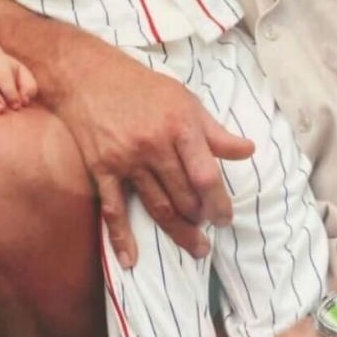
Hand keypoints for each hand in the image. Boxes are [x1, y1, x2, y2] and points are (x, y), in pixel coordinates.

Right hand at [51, 44, 254, 265]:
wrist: (87, 76)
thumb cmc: (143, 87)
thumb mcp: (185, 101)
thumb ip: (216, 132)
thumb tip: (249, 151)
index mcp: (179, 126)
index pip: (206, 176)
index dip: (219, 202)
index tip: (225, 218)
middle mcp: (154, 145)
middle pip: (184, 196)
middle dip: (200, 219)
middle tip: (208, 234)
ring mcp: (126, 160)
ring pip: (157, 206)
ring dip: (177, 231)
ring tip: (194, 247)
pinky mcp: (101, 169)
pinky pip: (114, 210)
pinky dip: (122, 238)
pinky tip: (132, 260)